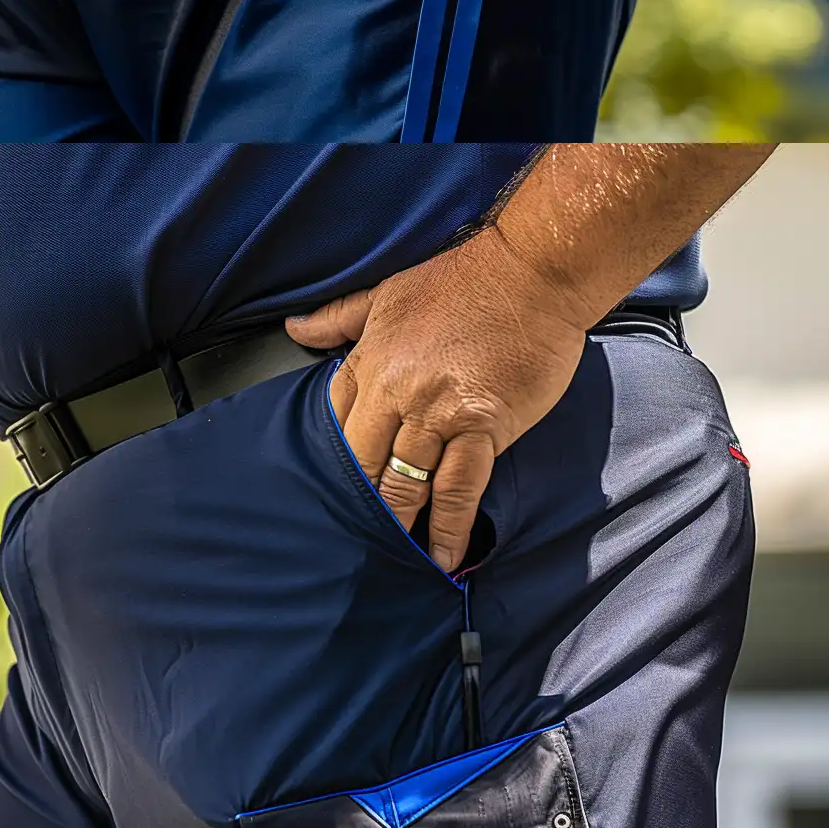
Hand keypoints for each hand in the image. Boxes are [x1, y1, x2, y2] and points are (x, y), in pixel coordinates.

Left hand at [286, 229, 595, 570]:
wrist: (533, 270)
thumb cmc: (467, 277)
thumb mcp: (389, 291)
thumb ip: (339, 318)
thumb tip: (295, 328)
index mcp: (371, 360)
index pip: (340, 422)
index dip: (342, 459)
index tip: (344, 487)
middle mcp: (397, 391)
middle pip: (367, 464)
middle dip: (365, 503)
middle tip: (363, 540)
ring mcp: (439, 413)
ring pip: (407, 483)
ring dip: (403, 524)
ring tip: (400, 557)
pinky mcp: (483, 426)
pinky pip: (460, 487)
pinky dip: (451, 526)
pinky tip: (447, 554)